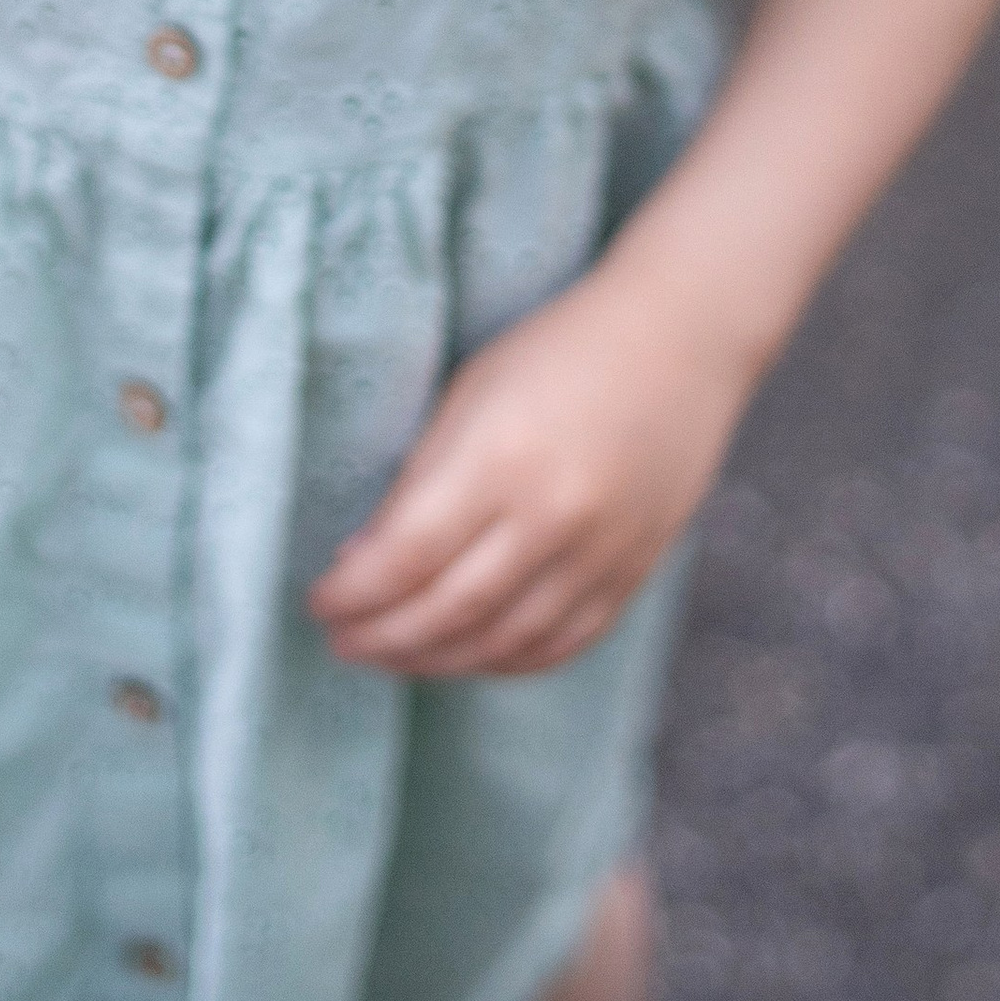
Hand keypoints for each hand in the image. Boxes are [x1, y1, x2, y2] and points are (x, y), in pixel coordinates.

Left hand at [308, 259, 751, 680]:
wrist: (680, 338)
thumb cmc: (559, 349)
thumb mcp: (471, 393)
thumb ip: (419, 480)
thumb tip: (361, 560)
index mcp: (501, 458)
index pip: (405, 558)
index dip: (352, 594)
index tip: (318, 601)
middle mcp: (554, 517)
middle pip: (448, 612)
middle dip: (380, 638)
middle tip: (340, 642)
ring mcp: (601, 553)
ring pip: (502, 643)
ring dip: (434, 662)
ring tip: (391, 654)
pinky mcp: (633, 571)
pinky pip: (561, 644)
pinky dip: (505, 662)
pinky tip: (467, 655)